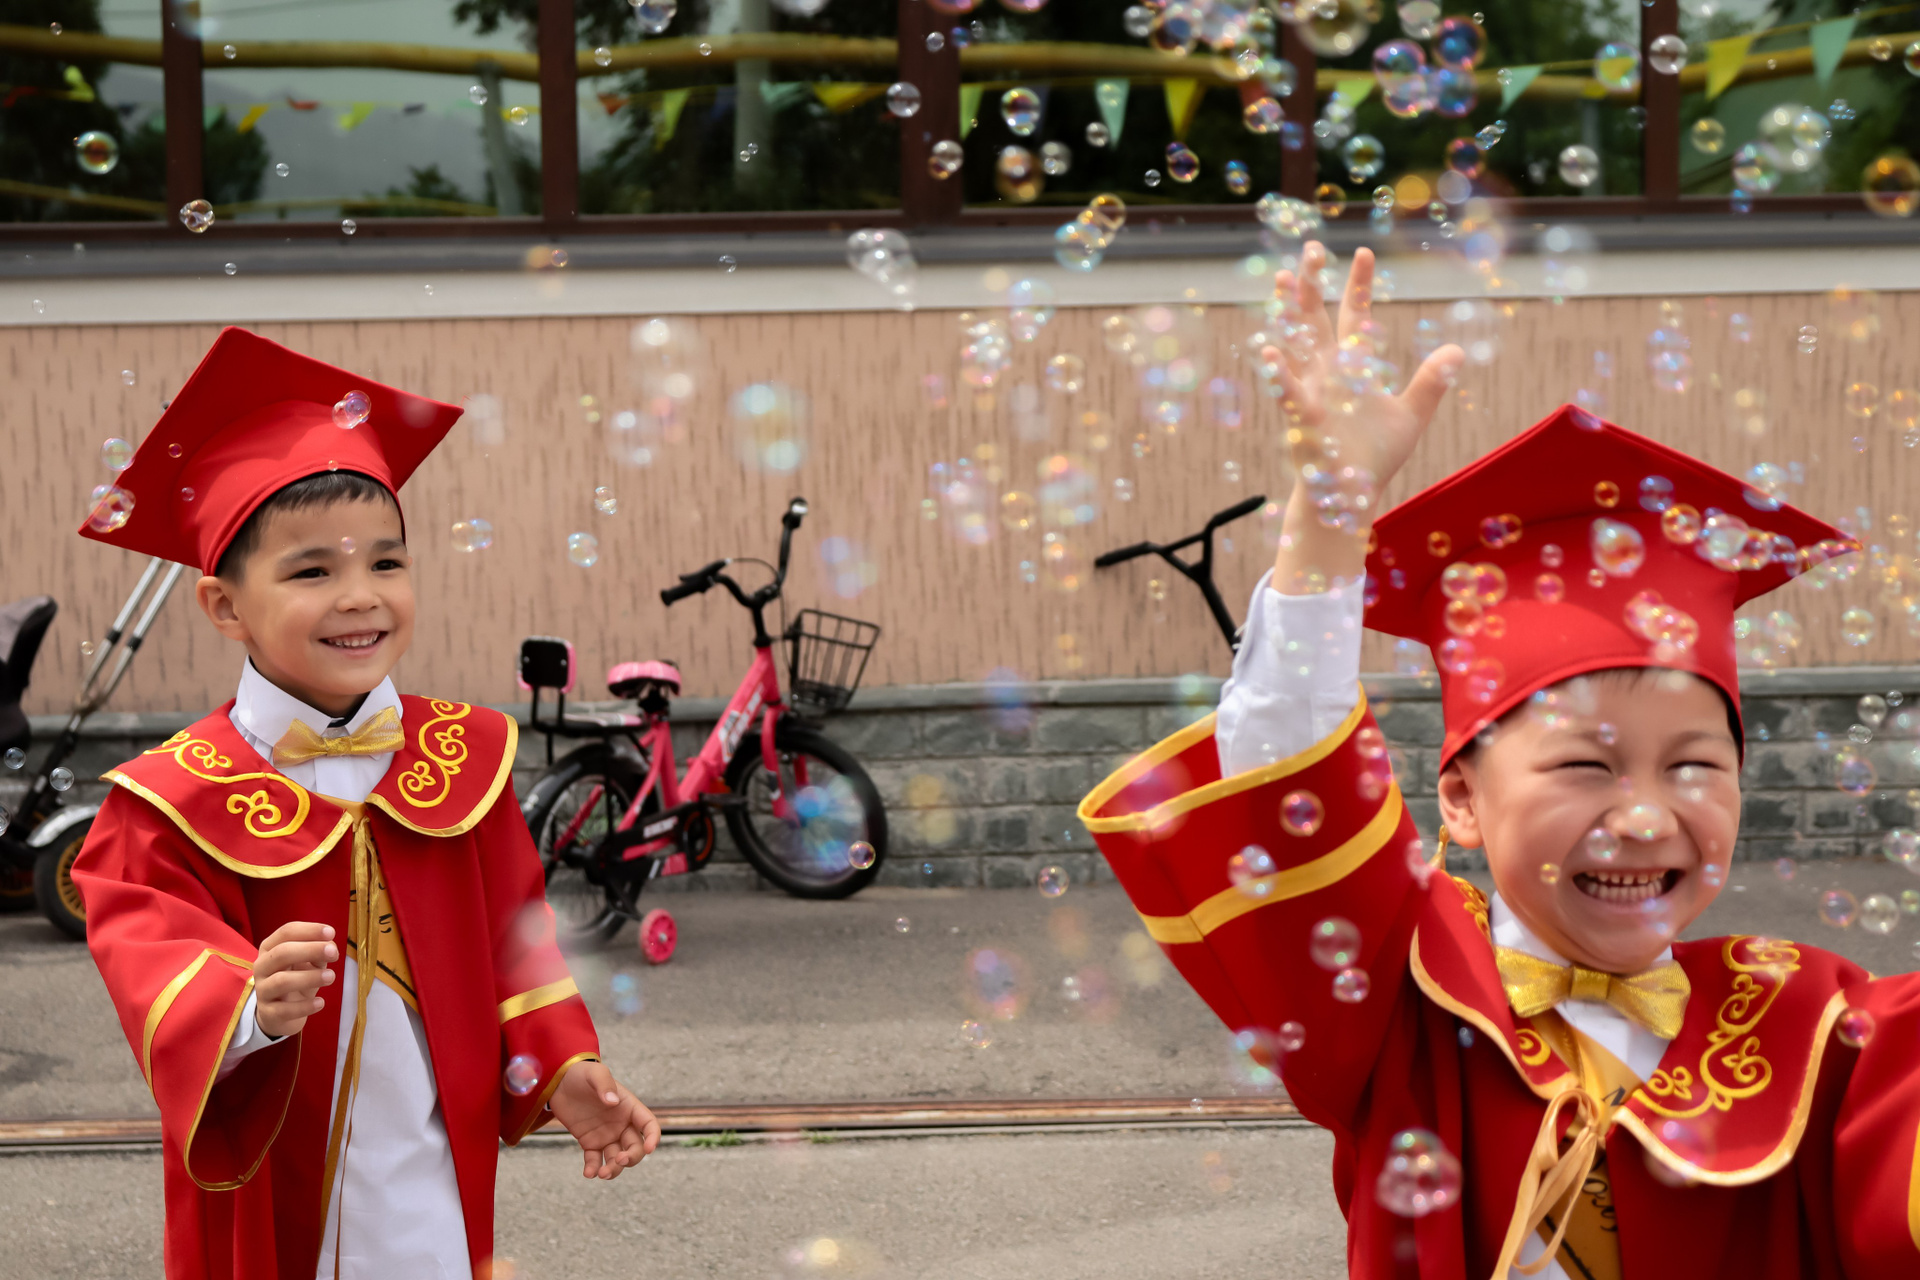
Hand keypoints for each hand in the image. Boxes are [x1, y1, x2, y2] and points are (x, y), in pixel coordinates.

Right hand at [252, 921, 336, 1038]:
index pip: (286, 932)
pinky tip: (321, 1003)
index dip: (309, 930)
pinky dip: (304, 1006)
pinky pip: (284, 1009)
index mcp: (270, 948)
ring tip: (331, 977)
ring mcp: (262, 990)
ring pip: (282, 981)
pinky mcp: (268, 1012)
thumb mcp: (309, 963)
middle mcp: (262, 966)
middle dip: (310, 950)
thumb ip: (318, 953)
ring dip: (309, 977)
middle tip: (334, 953)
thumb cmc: (297, 979)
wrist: (280, 1013)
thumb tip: (330, 946)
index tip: (331, 932)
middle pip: (282, 953)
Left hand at [548, 1060, 660, 1180]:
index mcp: (629, 1107)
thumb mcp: (594, 1073)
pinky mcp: (590, 1142)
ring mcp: (606, 1135)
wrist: (559, 1081)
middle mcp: (621, 1124)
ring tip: (601, 1174)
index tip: (649, 1149)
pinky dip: (593, 1169)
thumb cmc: (581, 1074)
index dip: (653, 1137)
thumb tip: (613, 1102)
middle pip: (635, 1147)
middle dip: (631, 1158)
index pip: (649, 1124)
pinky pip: (595, 1160)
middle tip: (619, 1160)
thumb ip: (605, 1084)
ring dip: (614, 1169)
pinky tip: (588, 1173)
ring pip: (617, 1158)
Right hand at [1263, 241, 1463, 591]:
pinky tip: (1271, 351)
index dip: (1359, 286)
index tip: (1363, 253)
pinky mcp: (1303, 419)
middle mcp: (1328, 373)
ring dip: (1289, 311)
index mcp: (1352, 368)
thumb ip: (1431, 382)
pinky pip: (1289, 392)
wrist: (1349, 493)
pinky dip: (1280, 374)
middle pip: (1317, 318)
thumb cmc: (1375, 456)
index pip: (1355, 317)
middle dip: (1312, 284)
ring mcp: (1312, 391)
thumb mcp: (1411, 415)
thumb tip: (1457, 350)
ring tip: (1280, 278)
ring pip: (1297, 343)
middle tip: (1309, 248)